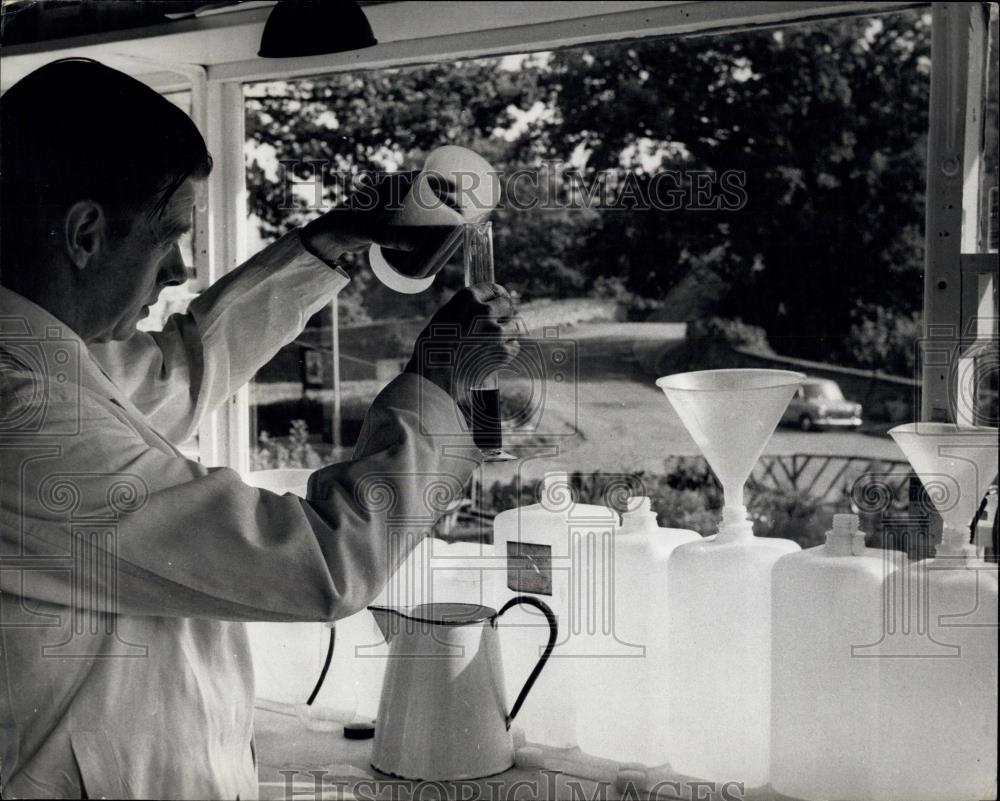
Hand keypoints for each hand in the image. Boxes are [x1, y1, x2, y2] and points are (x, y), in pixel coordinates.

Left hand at [300, 171, 460, 262]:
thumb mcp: (370, 231)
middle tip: (462, 213)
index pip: (422, 178)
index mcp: (390, 184)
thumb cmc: (349, 225)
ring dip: (441, 209)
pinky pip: (417, 214)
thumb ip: (389, 238)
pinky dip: (431, 218)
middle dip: (447, 198)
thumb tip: (414, 246)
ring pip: (424, 203)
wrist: (332, 233)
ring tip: (457, 220)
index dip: (442, 182)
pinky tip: (442, 226)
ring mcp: (395, 205)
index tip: (458, 194)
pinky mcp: (394, 218)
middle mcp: (395, 191)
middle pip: (427, 190)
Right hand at [404, 284, 519, 398]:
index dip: (497, 296)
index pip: (494, 289)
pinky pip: (514, 346)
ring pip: (514, 326)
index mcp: (468, 298)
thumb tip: (484, 302)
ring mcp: (496, 332)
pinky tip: (490, 356)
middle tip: (494, 326)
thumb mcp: (445, 316)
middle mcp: (484, 311)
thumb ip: (467, 307)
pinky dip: (506, 351)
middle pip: (508, 304)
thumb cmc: (434, 348)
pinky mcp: (504, 351)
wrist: (435, 376)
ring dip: (506, 333)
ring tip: (489, 344)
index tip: (499, 302)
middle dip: (503, 314)